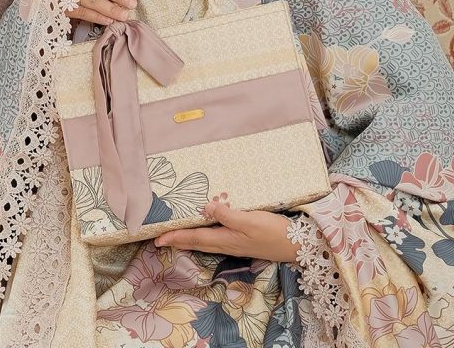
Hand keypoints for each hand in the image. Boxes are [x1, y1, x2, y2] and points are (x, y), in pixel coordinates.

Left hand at [154, 201, 299, 262]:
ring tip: (176, 236)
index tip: (157, 238)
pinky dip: (203, 235)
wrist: (296, 245)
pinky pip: (215, 238)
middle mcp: (226, 243)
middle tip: (160, 239)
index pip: (193, 237)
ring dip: (188, 238)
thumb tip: (205, 208)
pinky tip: (205, 230)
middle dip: (177, 240)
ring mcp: (234, 243)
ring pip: (204, 241)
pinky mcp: (241, 240)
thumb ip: (227, 214)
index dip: (175, 237)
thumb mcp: (249, 220)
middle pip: (195, 242)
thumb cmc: (273, 232)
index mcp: (224, 238)